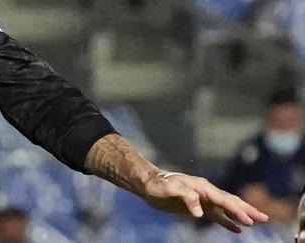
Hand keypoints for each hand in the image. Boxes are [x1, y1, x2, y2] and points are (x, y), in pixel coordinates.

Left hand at [138, 170, 268, 232]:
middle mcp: (206, 192)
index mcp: (202, 187)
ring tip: (257, 221)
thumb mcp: (170, 189)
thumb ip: (187, 198)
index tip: (249, 220)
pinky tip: (237, 229)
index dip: (237, 210)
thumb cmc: (158, 185)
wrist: (148, 184)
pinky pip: (217, 215)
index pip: (223, 200)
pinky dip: (228, 221)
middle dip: (248, 210)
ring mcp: (203, 200)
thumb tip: (200, 213)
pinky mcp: (198, 207)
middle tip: (264, 218)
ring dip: (242, 214)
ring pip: (227, 208)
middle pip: (231, 201)